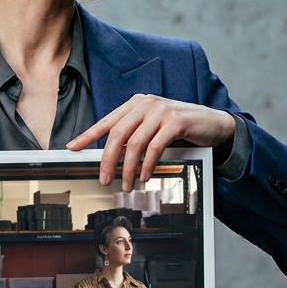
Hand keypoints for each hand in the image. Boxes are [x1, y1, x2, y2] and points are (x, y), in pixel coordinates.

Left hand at [67, 93, 234, 188]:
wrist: (213, 123)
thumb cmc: (181, 128)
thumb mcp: (153, 127)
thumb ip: (134, 134)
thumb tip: (111, 156)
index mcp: (136, 104)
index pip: (107, 121)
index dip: (88, 135)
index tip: (73, 148)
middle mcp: (146, 104)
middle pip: (117, 134)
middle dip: (108, 160)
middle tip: (104, 179)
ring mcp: (161, 111)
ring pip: (134, 143)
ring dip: (128, 168)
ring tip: (126, 184)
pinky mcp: (176, 121)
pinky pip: (154, 147)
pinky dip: (147, 165)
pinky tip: (145, 176)